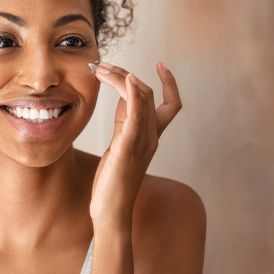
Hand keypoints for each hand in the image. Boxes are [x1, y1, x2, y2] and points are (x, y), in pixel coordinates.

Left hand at [90, 61, 181, 228]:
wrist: (111, 210)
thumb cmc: (113, 180)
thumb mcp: (120, 144)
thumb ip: (124, 121)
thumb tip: (122, 95)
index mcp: (152, 136)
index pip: (171, 104)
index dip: (170, 83)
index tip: (161, 63)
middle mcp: (151, 136)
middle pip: (149, 93)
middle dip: (126, 74)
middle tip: (103, 65)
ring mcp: (142, 141)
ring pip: (141, 98)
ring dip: (122, 77)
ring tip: (101, 69)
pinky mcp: (128, 146)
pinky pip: (136, 114)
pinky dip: (132, 92)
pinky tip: (127, 79)